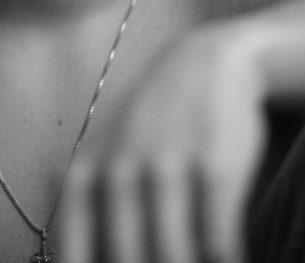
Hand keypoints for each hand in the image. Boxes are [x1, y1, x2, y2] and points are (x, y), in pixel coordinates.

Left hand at [57, 26, 267, 262]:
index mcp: (87, 173)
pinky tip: (228, 260)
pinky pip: (218, 243)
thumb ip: (89, 207)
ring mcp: (168, 167)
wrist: (204, 61)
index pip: (75, 252)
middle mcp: (121, 170)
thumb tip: (79, 261)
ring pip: (173, 257)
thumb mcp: (105, 150)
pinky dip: (225, 261)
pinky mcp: (215, 167)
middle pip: (127, 259)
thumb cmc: (151, 120)